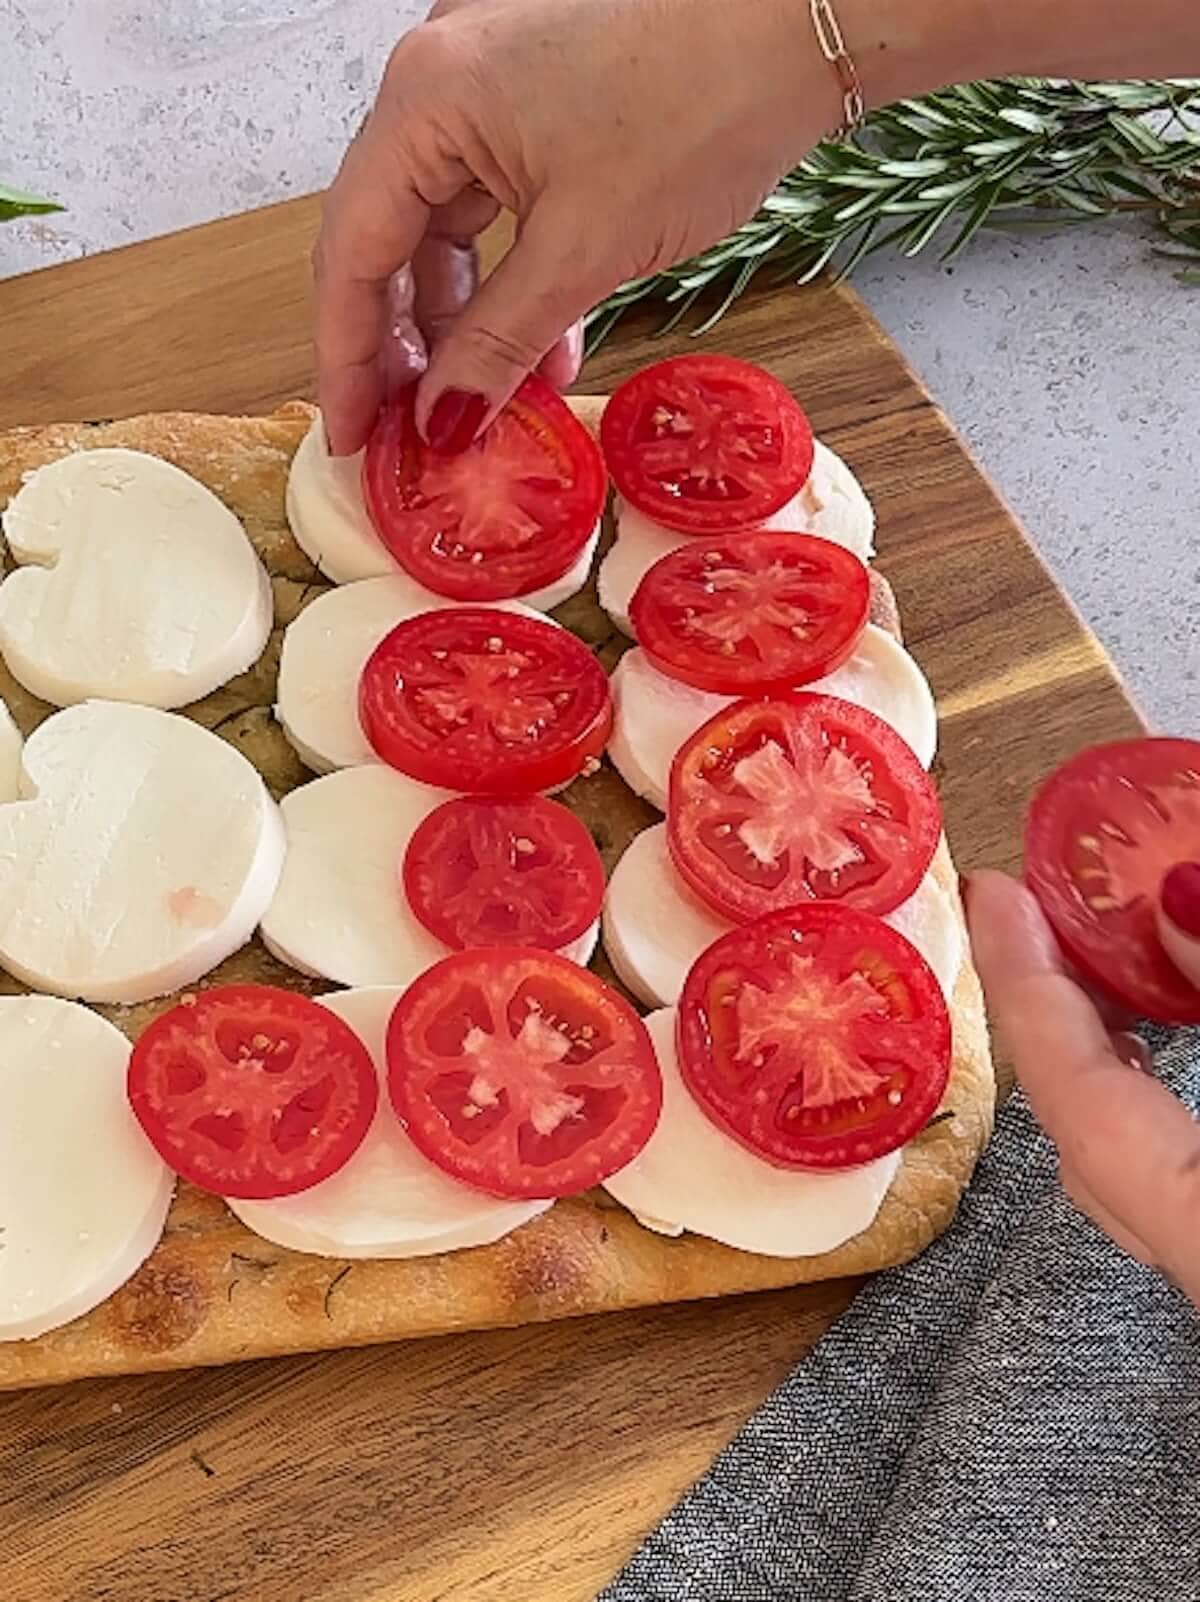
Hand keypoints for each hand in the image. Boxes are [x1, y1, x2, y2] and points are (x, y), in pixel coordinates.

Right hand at [313, 0, 837, 454]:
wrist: (800, 20)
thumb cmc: (706, 100)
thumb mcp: (587, 248)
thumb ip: (498, 341)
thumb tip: (442, 419)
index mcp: (426, 100)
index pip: (353, 254)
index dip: (346, 359)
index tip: (350, 436)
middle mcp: (440, 81)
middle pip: (386, 239)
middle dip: (403, 346)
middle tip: (412, 432)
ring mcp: (489, 85)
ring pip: (445, 228)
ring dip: (465, 322)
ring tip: (487, 403)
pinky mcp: (538, 100)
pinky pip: (497, 205)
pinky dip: (511, 279)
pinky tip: (539, 347)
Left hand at [967, 870, 1199, 1303]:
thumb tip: (1171, 896)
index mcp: (1198, 1231)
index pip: (1072, 1087)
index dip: (1027, 982)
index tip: (993, 895)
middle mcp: (1190, 1271)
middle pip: (1079, 1126)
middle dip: (1053, 1007)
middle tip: (1040, 909)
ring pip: (1117, 1161)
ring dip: (1100, 1054)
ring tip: (1102, 959)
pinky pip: (1159, 1182)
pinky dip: (1142, 1104)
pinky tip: (1154, 1053)